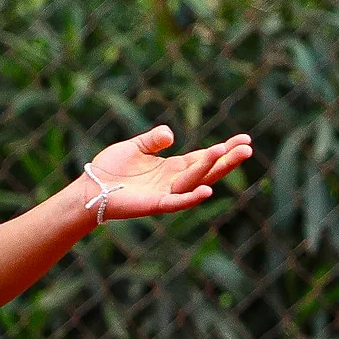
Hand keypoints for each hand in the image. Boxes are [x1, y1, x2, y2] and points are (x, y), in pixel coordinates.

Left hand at [79, 127, 253, 221]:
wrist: (90, 187)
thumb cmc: (111, 169)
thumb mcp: (135, 147)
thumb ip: (153, 140)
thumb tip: (171, 134)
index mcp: (172, 168)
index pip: (203, 158)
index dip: (223, 150)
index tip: (244, 140)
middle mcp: (173, 182)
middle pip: (207, 170)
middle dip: (228, 160)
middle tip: (248, 148)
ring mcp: (166, 194)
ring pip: (195, 181)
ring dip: (213, 169)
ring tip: (231, 154)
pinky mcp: (154, 204)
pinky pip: (177, 202)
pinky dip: (191, 198)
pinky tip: (207, 190)